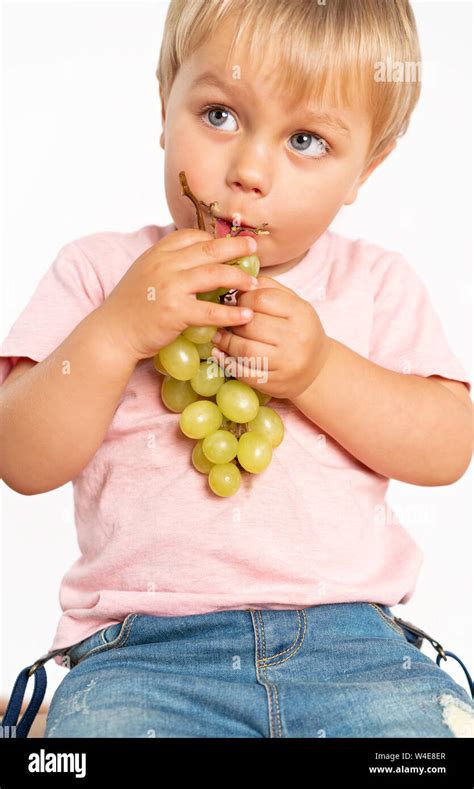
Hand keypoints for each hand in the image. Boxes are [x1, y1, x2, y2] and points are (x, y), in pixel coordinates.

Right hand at [96, 229, 259, 361]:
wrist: (112, 333)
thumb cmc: (130, 307)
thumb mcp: (145, 274)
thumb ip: (167, 264)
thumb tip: (194, 259)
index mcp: (157, 253)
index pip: (191, 235)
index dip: (214, 238)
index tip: (231, 243)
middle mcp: (164, 265)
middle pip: (209, 249)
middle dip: (236, 247)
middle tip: (254, 248)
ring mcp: (170, 287)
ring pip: (214, 275)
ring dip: (239, 278)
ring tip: (254, 283)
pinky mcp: (176, 312)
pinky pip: (211, 310)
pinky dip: (231, 313)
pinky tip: (246, 315)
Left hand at [211, 275, 331, 399]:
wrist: (317, 368)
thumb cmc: (299, 331)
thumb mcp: (294, 305)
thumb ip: (270, 289)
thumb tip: (240, 281)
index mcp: (301, 313)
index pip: (262, 298)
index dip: (243, 299)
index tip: (236, 302)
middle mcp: (296, 337)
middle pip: (251, 324)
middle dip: (232, 321)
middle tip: (224, 320)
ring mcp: (286, 362)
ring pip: (244, 349)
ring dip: (226, 342)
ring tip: (219, 336)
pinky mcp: (275, 383)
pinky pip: (244, 372)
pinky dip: (227, 363)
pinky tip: (220, 355)